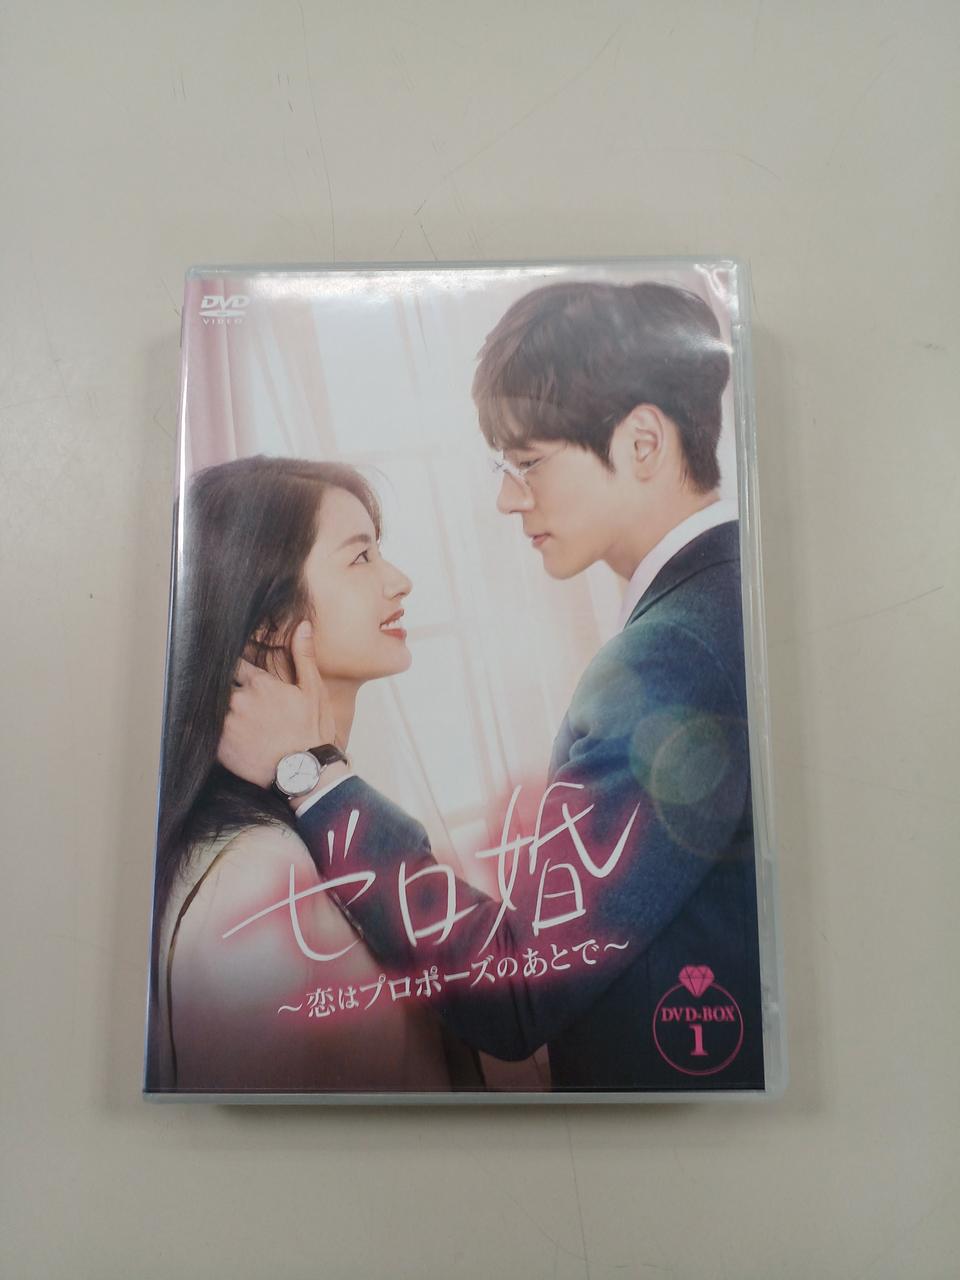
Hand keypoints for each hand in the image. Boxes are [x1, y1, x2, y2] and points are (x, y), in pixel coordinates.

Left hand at [217, 621, 335, 787]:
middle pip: (220, 686)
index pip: (235, 664)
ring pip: (212, 708)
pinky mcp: (220, 747)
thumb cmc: (312, 732)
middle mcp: (239, 700)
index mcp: (259, 684)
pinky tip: (226, 736)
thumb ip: (303, 656)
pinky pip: (207, 733)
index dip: (235, 668)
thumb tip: (303, 626)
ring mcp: (227, 724)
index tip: (236, 673)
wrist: (305, 773)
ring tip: (231, 719)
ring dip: (218, 710)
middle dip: (226, 689)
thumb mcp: (312, 691)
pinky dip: (212, 732)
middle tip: (236, 702)